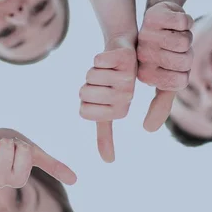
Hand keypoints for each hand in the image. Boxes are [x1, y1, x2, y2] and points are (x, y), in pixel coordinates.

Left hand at [0, 127, 76, 187]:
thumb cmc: (8, 145)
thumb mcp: (33, 153)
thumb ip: (52, 166)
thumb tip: (76, 180)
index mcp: (18, 180)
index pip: (24, 154)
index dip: (20, 145)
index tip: (16, 150)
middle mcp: (0, 183)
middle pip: (7, 149)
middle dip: (4, 141)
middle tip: (0, 148)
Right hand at [80, 36, 136, 162]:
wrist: (125, 50)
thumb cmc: (113, 82)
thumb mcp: (107, 110)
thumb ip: (106, 135)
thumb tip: (108, 161)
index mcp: (120, 110)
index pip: (84, 111)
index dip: (84, 100)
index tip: (99, 94)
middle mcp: (126, 96)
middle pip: (84, 93)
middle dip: (87, 84)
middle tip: (103, 78)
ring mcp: (127, 77)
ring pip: (90, 76)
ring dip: (93, 70)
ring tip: (108, 68)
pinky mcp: (126, 57)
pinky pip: (99, 60)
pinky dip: (99, 58)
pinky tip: (111, 57)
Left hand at [138, 2, 193, 131]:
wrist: (158, 20)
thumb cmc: (164, 55)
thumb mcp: (164, 83)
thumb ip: (159, 106)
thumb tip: (147, 130)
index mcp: (146, 74)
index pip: (180, 82)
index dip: (184, 73)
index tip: (173, 67)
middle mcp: (144, 57)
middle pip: (185, 61)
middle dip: (186, 55)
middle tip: (174, 50)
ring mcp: (148, 35)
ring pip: (184, 42)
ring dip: (186, 38)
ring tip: (174, 37)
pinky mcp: (155, 14)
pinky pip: (183, 22)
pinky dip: (185, 21)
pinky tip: (175, 23)